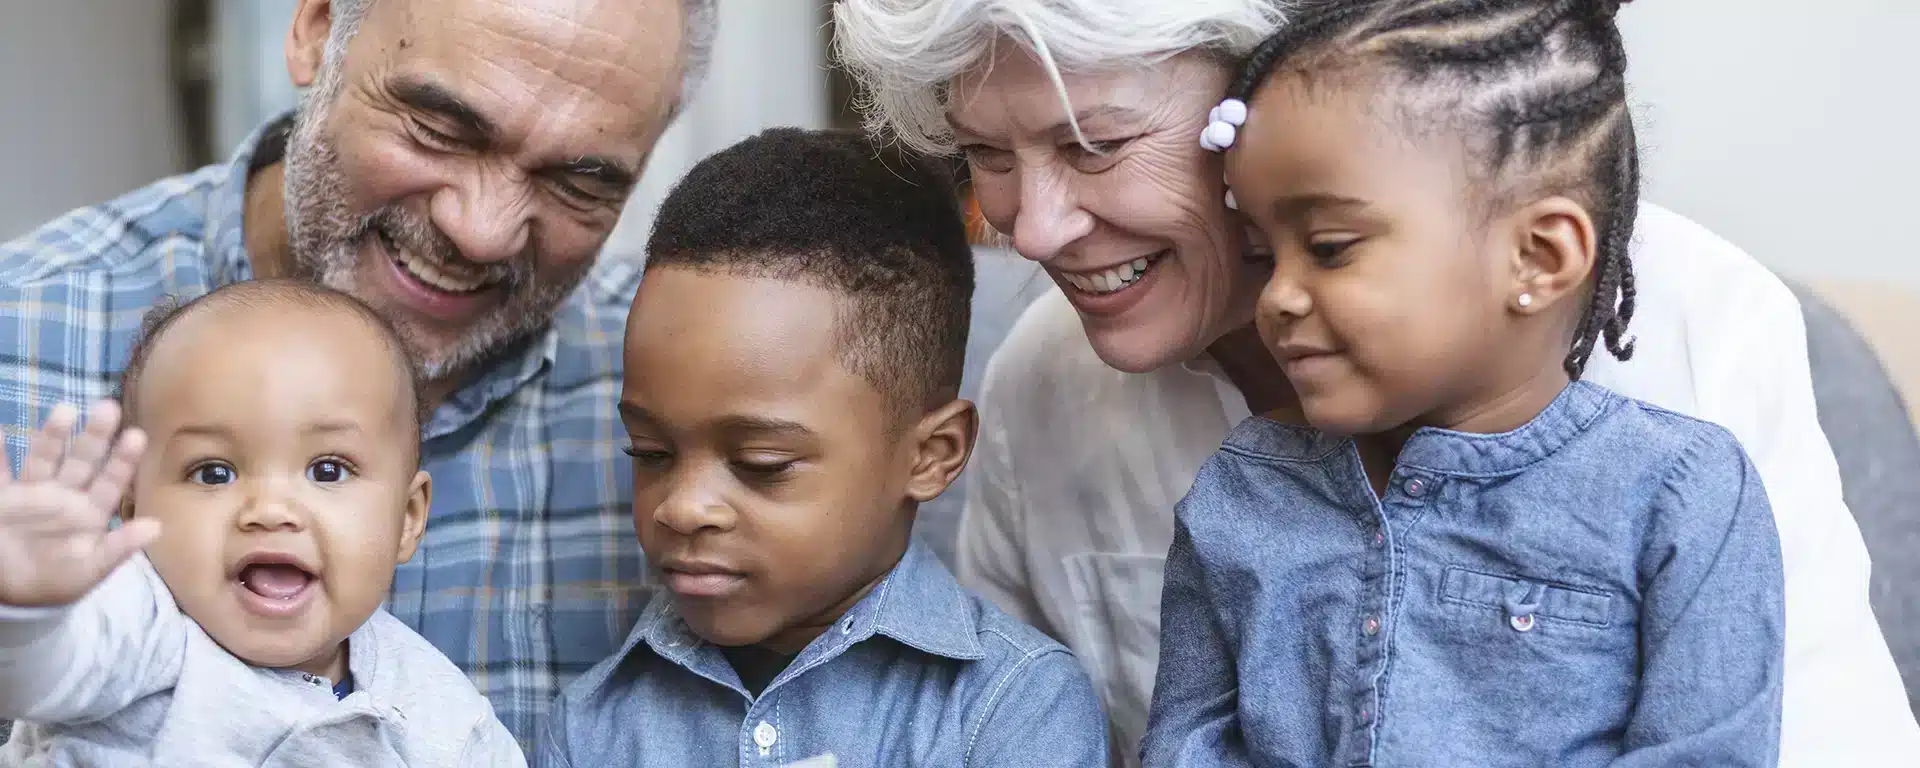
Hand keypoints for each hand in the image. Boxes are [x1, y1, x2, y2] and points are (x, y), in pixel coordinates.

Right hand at [0, 401, 154, 607]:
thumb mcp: (92, 569)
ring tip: (66, 410)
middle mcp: (66, 495)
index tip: (136, 435)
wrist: (16, 596)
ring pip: (47, 458)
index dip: (123, 459)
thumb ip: (120, 547)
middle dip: (95, 436)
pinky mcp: (3, 498)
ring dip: (54, 435)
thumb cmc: (59, 581)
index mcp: (92, 511)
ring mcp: (34, 493)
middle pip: (83, 460)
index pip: (112, 480)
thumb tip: (157, 527)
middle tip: (109, 407)